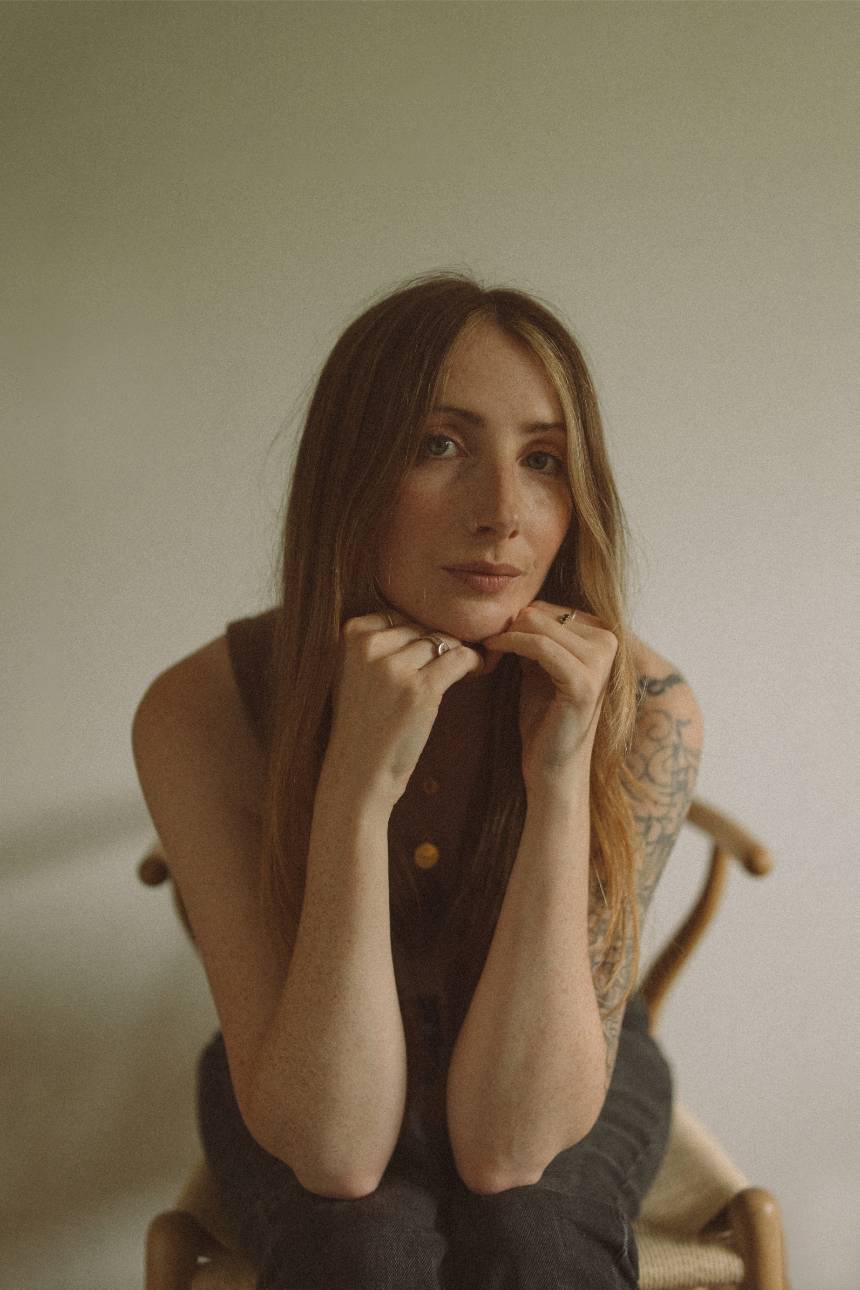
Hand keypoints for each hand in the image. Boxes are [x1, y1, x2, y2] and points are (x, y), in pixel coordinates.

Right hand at [327, 611, 483, 805]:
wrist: (358, 772)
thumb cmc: (362, 724)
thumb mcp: (356, 671)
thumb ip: (380, 644)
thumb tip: (427, 624)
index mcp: (351, 635)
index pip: (398, 616)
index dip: (417, 634)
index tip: (425, 654)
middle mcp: (370, 646)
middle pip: (421, 628)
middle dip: (437, 645)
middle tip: (447, 665)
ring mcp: (394, 667)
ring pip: (442, 641)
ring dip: (457, 652)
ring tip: (461, 669)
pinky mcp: (420, 689)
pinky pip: (459, 658)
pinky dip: (474, 662)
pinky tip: (476, 670)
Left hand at [482, 601, 617, 788]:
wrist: (553, 766)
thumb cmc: (545, 717)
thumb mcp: (540, 667)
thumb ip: (536, 637)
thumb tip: (512, 607)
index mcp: (603, 636)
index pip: (549, 607)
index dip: (517, 621)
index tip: (494, 637)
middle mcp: (609, 642)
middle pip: (543, 611)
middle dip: (510, 627)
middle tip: (488, 646)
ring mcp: (600, 662)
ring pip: (539, 624)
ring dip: (506, 635)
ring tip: (489, 650)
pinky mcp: (583, 681)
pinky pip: (539, 646)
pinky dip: (511, 644)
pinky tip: (493, 651)